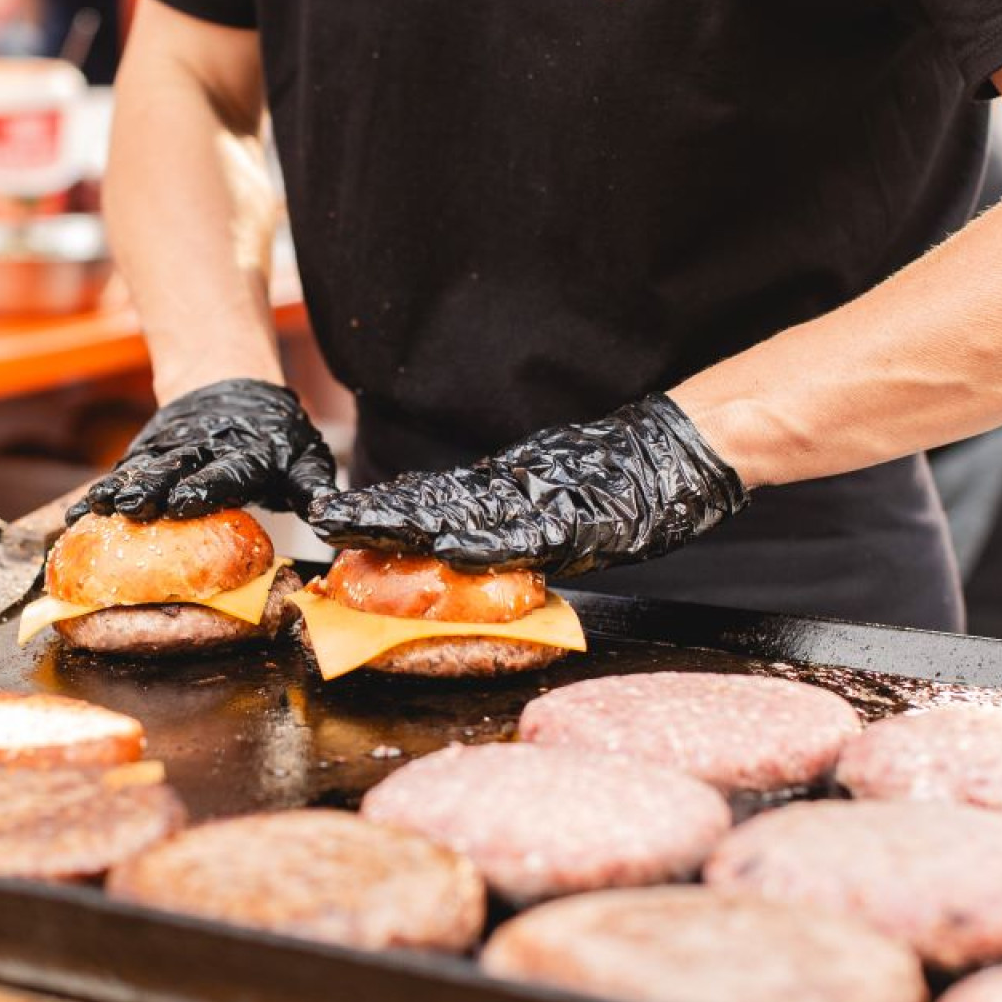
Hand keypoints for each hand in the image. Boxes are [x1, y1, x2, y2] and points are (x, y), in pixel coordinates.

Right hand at [71, 379, 336, 521]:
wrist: (233, 388)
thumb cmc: (276, 439)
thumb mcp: (305, 460)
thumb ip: (316, 491)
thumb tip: (333, 520)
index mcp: (247, 456)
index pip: (225, 472)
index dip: (205, 486)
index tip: (186, 501)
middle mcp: (202, 452)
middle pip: (175, 470)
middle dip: (153, 488)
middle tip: (132, 507)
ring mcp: (170, 452)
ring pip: (142, 470)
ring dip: (120, 489)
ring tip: (98, 508)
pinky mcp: (146, 455)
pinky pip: (121, 475)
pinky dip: (98, 494)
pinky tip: (77, 517)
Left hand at [307, 394, 748, 576]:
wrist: (679, 455)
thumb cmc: (623, 486)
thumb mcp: (556, 506)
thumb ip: (510, 519)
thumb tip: (457, 538)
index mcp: (503, 496)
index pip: (430, 506)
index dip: (381, 513)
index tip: (333, 517)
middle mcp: (510, 498)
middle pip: (431, 509)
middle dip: (374, 517)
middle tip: (322, 519)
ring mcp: (538, 507)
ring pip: (462, 516)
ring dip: (405, 524)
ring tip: (354, 524)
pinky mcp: (570, 519)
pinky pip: (523, 534)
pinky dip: (486, 541)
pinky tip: (449, 545)